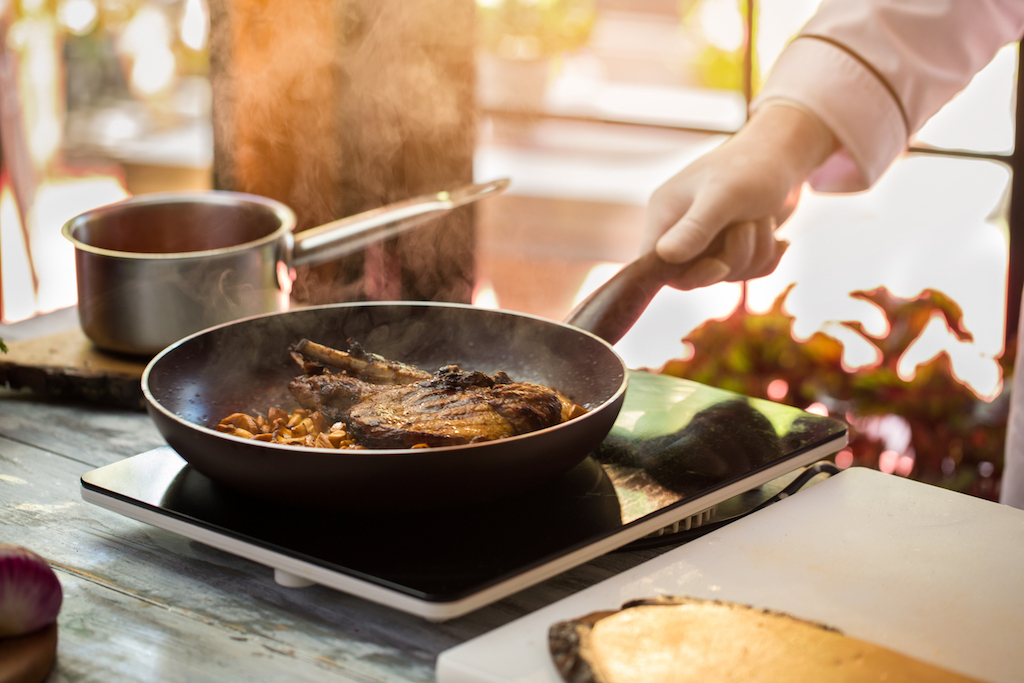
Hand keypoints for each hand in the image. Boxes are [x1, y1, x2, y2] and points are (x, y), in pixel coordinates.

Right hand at [643, 103, 837, 289]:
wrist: (788, 155)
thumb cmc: (752, 165)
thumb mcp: (724, 196)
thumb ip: (695, 228)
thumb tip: (664, 256)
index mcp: (666, 214)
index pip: (653, 264)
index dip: (683, 274)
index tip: (718, 266)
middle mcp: (681, 230)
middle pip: (694, 276)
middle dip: (732, 258)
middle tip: (748, 227)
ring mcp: (708, 241)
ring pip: (726, 275)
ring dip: (755, 253)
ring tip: (764, 220)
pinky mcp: (731, 247)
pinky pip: (745, 272)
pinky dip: (765, 257)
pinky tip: (775, 234)